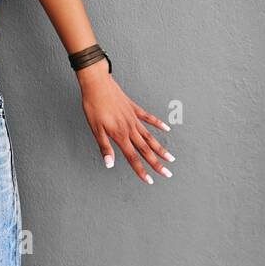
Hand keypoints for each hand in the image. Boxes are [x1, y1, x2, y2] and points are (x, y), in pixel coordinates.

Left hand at [77, 62, 173, 183]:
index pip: (132, 157)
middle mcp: (130, 128)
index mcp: (120, 135)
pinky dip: (158, 124)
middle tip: (168, 174)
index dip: (141, 170)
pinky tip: (166, 129)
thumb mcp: (95, 129)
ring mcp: (134, 118)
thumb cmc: (93, 106)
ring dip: (160, 148)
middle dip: (157, 164)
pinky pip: (149, 118)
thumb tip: (109, 164)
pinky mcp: (134, 109)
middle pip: (146, 150)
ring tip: (171, 158)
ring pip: (150, 136)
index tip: (150, 180)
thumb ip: (105, 147)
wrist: (97, 85)